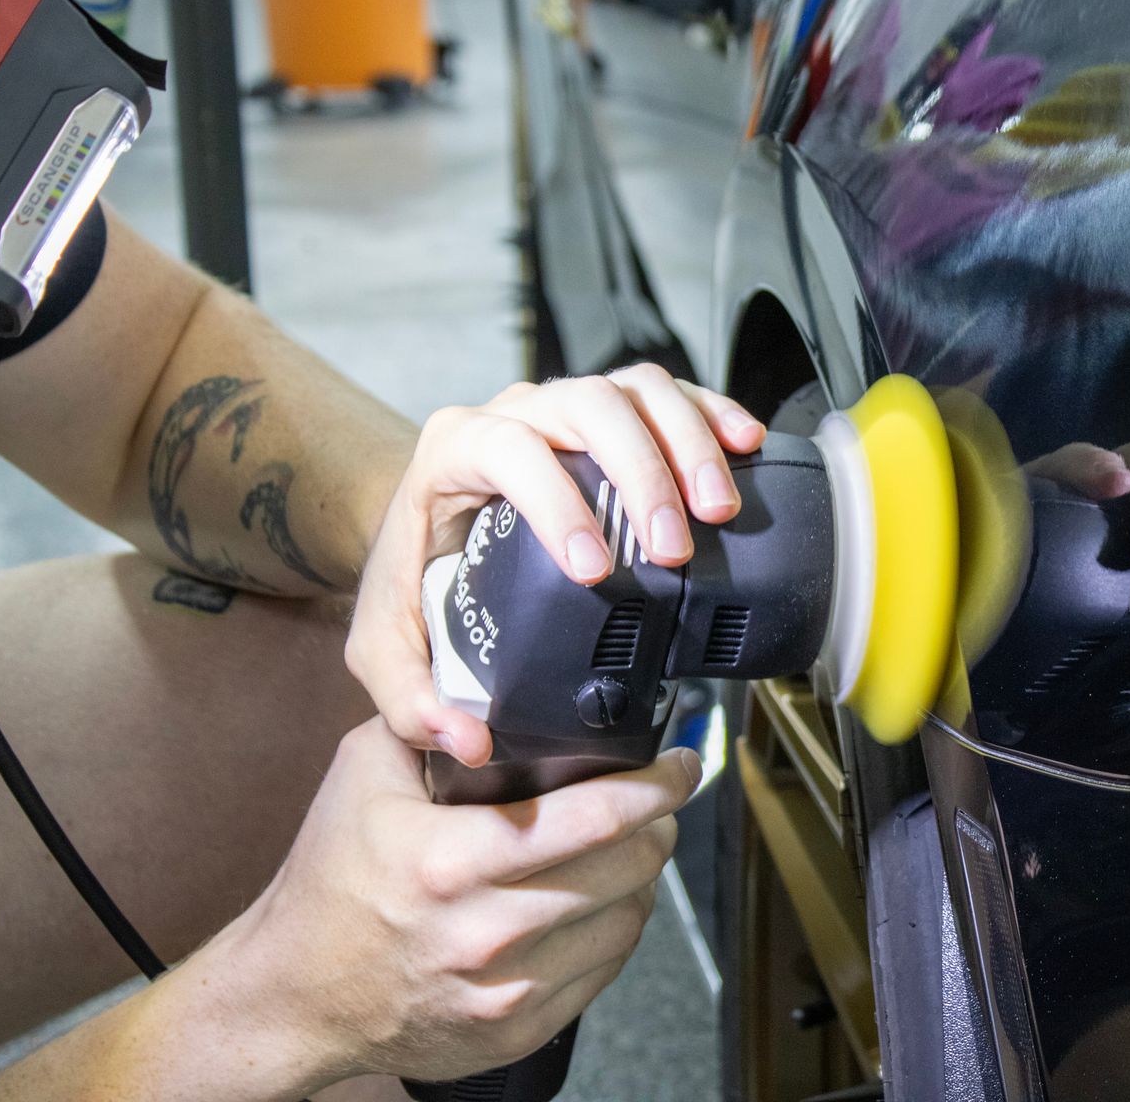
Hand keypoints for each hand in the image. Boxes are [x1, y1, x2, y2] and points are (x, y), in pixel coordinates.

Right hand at [218, 719, 702, 1089]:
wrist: (293, 993)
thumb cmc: (330, 877)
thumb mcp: (363, 773)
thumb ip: (430, 718)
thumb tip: (500, 681)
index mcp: (452, 861)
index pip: (594, 816)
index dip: (657, 785)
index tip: (682, 761)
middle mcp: (486, 931)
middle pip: (626, 869)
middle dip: (659, 825)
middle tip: (660, 801)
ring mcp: (505, 990)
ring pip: (626, 922)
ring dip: (643, 879)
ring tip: (632, 848)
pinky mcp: (515, 1031)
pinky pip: (602, 973)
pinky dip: (615, 931)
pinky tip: (602, 902)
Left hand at [347, 366, 764, 760]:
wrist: (426, 524)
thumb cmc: (411, 576)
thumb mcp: (386, 646)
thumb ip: (409, 699)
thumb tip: (468, 739)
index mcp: (453, 453)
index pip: (509, 451)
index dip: (557, 502)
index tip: (593, 570)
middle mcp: (512, 413)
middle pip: (587, 407)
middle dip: (641, 472)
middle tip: (673, 546)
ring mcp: (565, 405)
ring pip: (635, 391)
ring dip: (687, 442)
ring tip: (719, 508)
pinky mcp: (610, 411)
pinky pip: (665, 392)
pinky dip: (709, 413)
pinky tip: (743, 445)